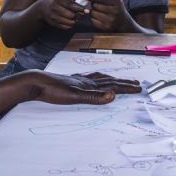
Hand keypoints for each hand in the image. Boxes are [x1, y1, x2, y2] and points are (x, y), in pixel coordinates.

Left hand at [20, 71, 141, 104]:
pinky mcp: (71, 82)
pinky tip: (93, 79)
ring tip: (119, 80)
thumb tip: (113, 95)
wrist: (36, 83)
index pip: (112, 86)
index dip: (126, 87)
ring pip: (100, 78)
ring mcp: (78, 80)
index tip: (138, 88)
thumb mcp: (74, 96)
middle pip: (109, 81)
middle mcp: (86, 80)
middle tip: (136, 83)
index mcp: (89, 84)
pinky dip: (96, 78)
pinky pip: (89, 79)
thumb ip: (94, 97)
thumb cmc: (53, 91)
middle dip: (123, 83)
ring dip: (112, 79)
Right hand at [38, 0, 83, 29]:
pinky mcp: (53, 23)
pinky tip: (70, 20)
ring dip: (75, 20)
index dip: (80, 8)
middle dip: (78, 15)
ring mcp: (53, 16)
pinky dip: (70, 24)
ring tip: (76, 17)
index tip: (86, 10)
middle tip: (81, 14)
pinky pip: (65, 27)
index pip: (71, 5)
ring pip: (69, 22)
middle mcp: (54, 8)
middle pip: (70, 15)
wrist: (41, 8)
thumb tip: (83, 3)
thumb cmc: (54, 0)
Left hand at [85, 0, 131, 31]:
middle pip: (96, 6)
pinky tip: (96, 16)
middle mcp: (115, 12)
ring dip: (92, 11)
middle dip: (93, 4)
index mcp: (117, 2)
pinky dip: (92, 18)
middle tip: (94, 4)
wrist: (123, 21)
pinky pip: (93, 21)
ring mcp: (111, 20)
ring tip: (96, 11)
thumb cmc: (116, 8)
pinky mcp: (106, 27)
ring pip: (93, 13)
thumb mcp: (114, 0)